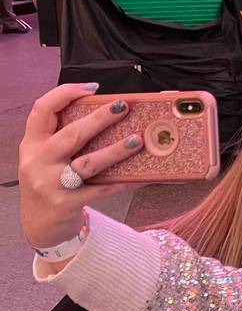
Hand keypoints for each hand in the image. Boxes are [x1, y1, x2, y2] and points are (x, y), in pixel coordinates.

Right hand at [18, 84, 143, 250]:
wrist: (39, 223)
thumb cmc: (50, 180)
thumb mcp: (46, 156)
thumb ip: (65, 136)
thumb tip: (109, 112)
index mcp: (32, 143)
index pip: (41, 110)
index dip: (64, 94)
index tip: (91, 88)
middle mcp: (38, 161)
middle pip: (70, 135)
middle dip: (99, 119)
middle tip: (124, 106)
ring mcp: (51, 183)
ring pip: (87, 164)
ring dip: (115, 151)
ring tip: (137, 140)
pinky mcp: (66, 203)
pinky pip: (101, 190)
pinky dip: (122, 182)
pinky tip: (141, 176)